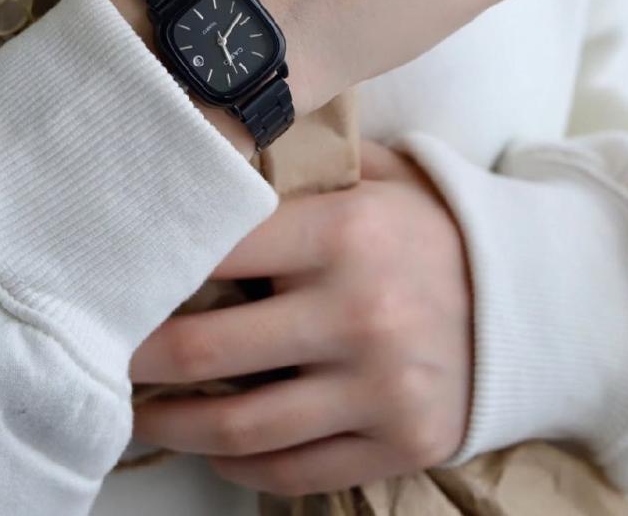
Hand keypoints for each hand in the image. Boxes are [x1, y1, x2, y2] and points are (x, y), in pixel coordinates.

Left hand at [130, 140, 472, 496]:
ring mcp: (381, 389)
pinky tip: (211, 450)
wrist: (522, 301)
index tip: (114, 277)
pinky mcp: (398, 444)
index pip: (218, 250)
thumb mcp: (375, 179)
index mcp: (344, 234)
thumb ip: (300, 170)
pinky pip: (294, 471)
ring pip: (242, 428)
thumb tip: (211, 158)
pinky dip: (239, 467)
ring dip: (175, 426)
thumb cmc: (426, 230)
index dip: (153, 268)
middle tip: (105, 353)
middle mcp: (359, 314)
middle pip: (209, 351)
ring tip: (140, 413)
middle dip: (139, 357)